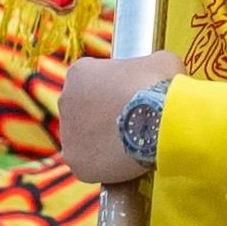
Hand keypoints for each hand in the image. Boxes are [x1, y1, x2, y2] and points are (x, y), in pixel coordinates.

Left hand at [58, 47, 174, 188]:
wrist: (159, 119)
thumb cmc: (158, 85)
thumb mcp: (161, 62)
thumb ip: (150, 65)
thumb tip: (157, 74)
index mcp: (80, 72)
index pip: (93, 80)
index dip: (115, 89)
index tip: (133, 97)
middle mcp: (65, 100)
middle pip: (85, 109)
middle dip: (104, 115)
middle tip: (132, 122)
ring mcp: (67, 133)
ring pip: (85, 138)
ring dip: (103, 139)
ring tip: (132, 143)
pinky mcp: (75, 160)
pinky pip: (88, 162)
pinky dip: (104, 164)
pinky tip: (124, 161)